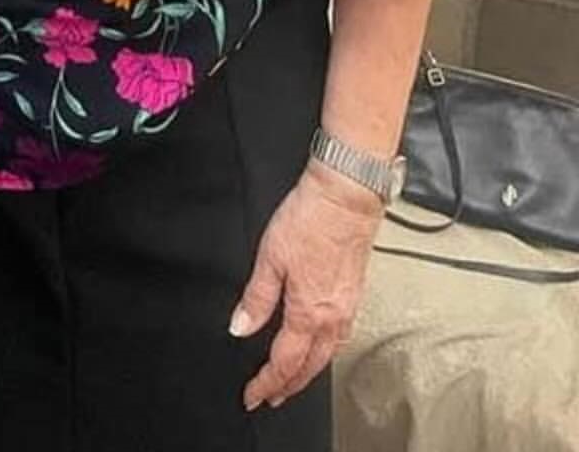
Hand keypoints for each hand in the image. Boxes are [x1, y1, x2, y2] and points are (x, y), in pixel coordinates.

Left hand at [229, 163, 381, 410]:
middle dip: (288, 386)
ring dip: (307, 372)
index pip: (284, 363)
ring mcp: (347, 308)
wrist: (347, 197)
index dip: (266, 383)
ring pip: (327, 355)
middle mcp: (332, 319)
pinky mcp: (355, 295)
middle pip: (309, 367)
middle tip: (270, 396)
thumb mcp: (271, 257)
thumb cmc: (309, 221)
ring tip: (291, 379)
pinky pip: (339, 337)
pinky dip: (324, 351)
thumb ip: (256, 298)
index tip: (251, 396)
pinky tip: (318, 345)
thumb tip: (240, 329)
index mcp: (308, 313)